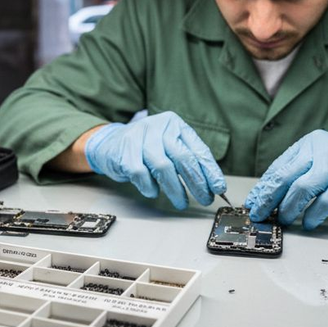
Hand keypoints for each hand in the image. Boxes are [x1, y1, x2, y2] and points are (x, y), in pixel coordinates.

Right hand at [84, 112, 226, 209]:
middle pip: (183, 158)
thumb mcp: (169, 146)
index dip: (210, 171)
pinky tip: (154, 192)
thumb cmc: (145, 147)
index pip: (198, 149)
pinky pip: (141, 174)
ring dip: (175, 189)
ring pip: (163, 167)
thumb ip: (188, 159)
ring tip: (181, 202)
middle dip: (196, 183)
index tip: (218, 188)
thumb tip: (210, 184)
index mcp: (175, 124)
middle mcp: (159, 127)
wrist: (109, 142)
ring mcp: (140, 137)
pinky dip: (150, 187)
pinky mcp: (125, 151)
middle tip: (204, 198)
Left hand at [245, 130, 327, 229]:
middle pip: (284, 177)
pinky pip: (322, 204)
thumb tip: (273, 194)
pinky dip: (312, 217)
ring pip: (299, 190)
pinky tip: (309, 224)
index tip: (254, 202)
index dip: (263, 187)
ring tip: (284, 220)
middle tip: (259, 214)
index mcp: (311, 142)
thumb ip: (303, 169)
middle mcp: (321, 150)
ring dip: (287, 210)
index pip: (279, 166)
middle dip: (267, 199)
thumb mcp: (326, 157)